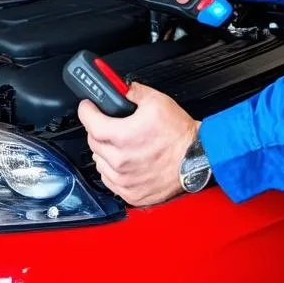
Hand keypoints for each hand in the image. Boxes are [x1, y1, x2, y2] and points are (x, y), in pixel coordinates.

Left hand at [78, 83, 199, 206]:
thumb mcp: (158, 101)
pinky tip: (125, 161)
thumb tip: (121, 89)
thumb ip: (133, 92)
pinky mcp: (130, 193)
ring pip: (99, 162)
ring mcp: (124, 179)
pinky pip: (110, 180)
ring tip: (121, 144)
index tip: (88, 107)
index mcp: (122, 136)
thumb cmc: (179, 134)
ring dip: (105, 151)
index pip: (89, 122)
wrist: (197, 158)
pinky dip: (113, 170)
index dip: (87, 110)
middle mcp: (120, 160)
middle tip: (110, 123)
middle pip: (93, 142)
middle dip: (98, 129)